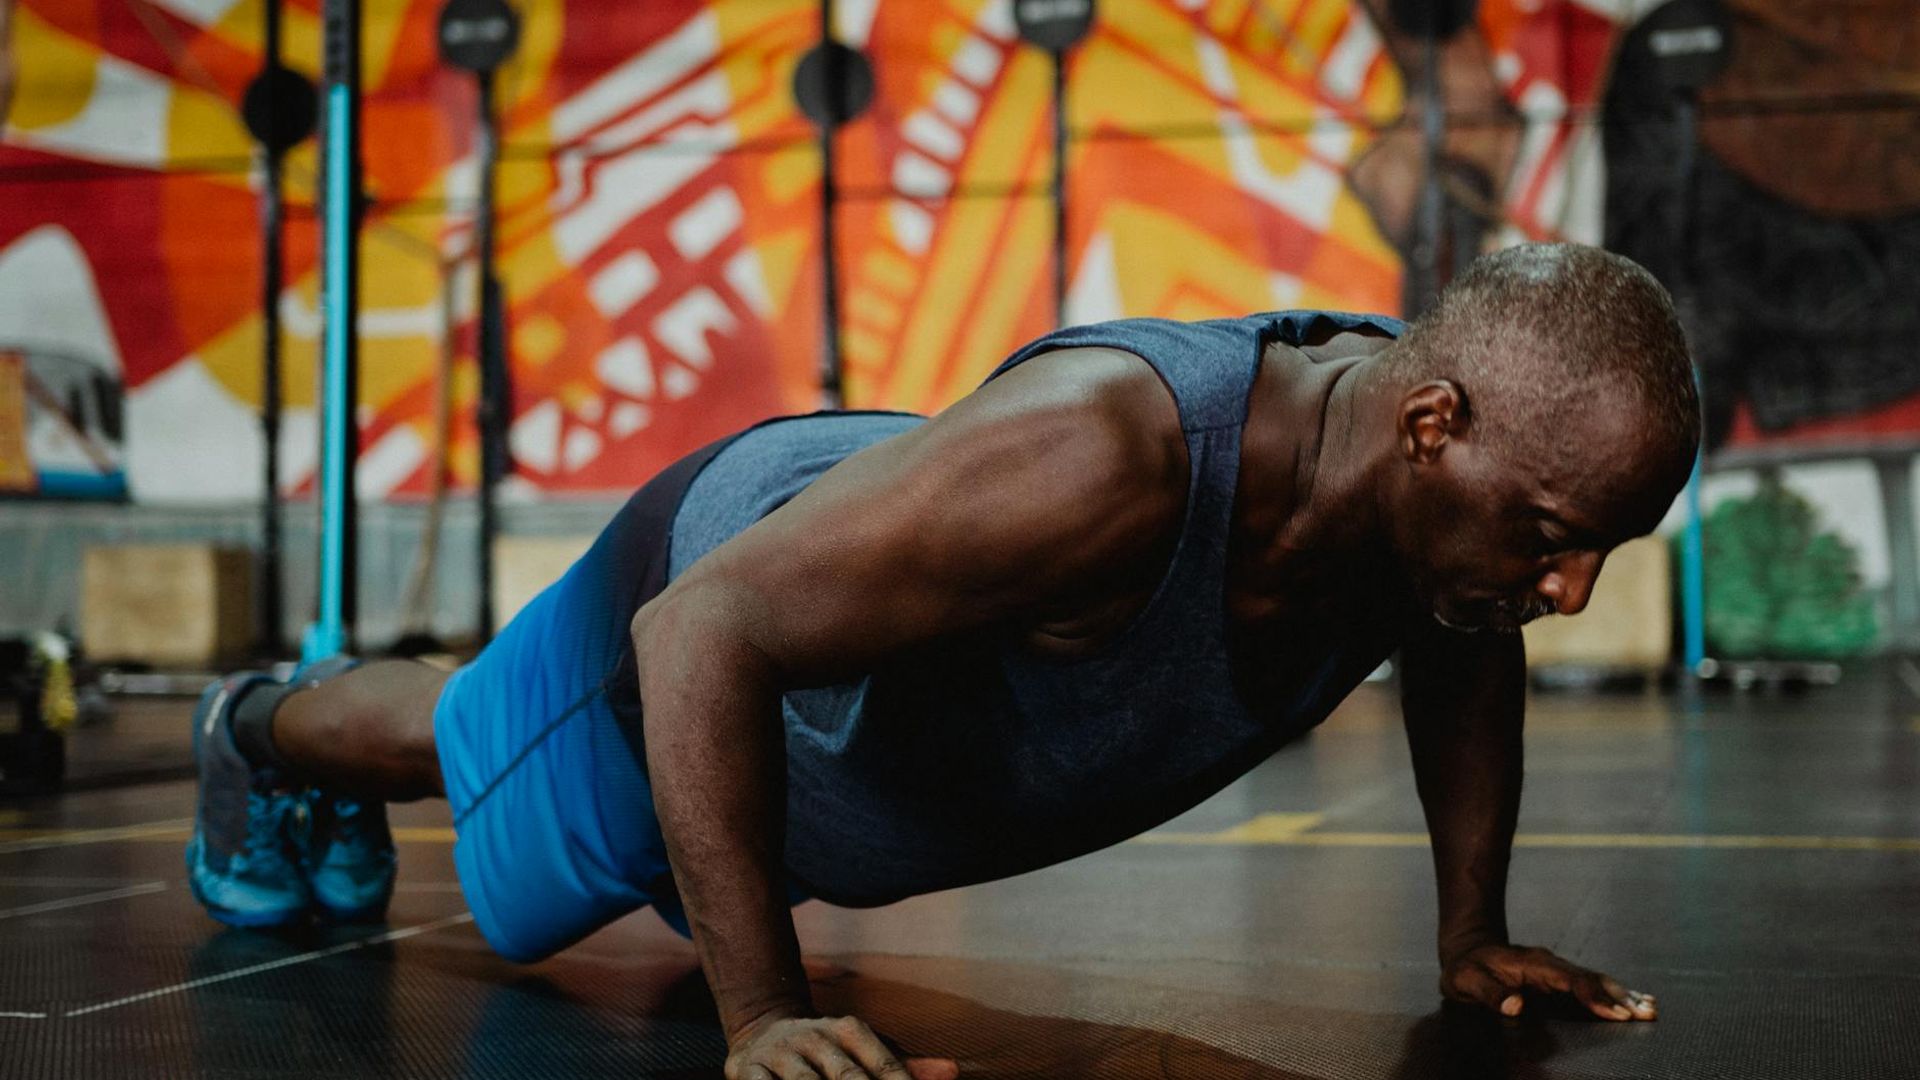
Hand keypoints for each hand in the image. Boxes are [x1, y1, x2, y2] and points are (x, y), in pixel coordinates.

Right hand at [726, 1011, 959, 1079]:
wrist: (761, 1027)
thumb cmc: (828, 1051)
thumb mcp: (862, 1050)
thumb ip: (904, 1067)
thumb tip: (953, 1071)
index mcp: (848, 1030)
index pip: (883, 1065)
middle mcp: (816, 1037)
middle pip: (847, 1078)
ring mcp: (782, 1053)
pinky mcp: (748, 1069)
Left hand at [1441, 943, 1657, 1021]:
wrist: (1468, 949)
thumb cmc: (1466, 970)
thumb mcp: (1466, 980)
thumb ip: (1489, 993)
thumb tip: (1516, 1006)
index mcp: (1533, 964)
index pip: (1569, 980)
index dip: (1592, 996)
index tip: (1615, 1013)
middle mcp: (1551, 965)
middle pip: (1591, 980)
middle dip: (1619, 998)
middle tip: (1647, 1014)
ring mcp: (1558, 971)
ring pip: (1597, 982)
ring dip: (1624, 996)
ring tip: (1651, 1009)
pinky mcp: (1560, 980)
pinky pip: (1592, 986)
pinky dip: (1615, 994)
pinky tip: (1637, 1001)